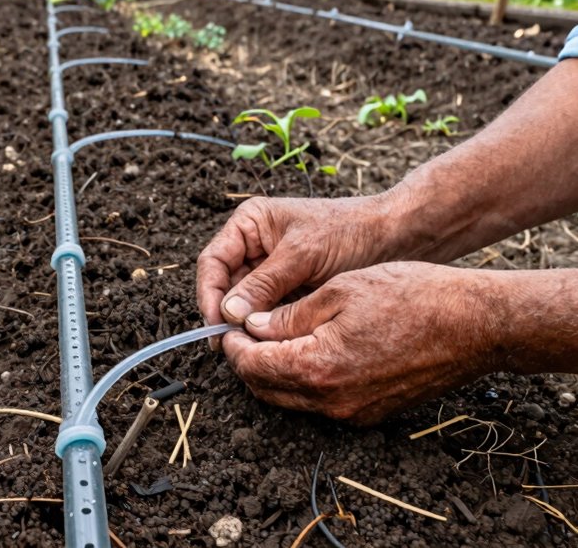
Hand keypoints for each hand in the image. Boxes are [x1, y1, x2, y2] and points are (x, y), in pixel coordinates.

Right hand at [196, 196, 397, 331]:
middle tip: (230, 343)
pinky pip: (265, 314)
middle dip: (225, 313)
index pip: (213, 262)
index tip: (217, 322)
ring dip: (244, 324)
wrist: (396, 238)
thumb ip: (264, 283)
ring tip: (249, 347)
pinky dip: (264, 329)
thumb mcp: (303, 254)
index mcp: (250, 225)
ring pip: (243, 304)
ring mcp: (270, 272)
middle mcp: (254, 247)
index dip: (209, 293)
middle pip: (223, 286)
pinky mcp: (287, 293)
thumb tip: (228, 313)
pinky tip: (267, 344)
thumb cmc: (350, 231)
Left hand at [223, 262, 505, 424]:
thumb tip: (252, 326)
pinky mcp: (369, 414)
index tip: (228, 323)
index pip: (250, 364)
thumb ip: (288, 315)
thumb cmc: (411, 296)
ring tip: (272, 337)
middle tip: (244, 330)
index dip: (232, 343)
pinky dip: (303, 380)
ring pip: (289, 399)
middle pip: (264, 388)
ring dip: (273, 371)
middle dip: (247, 360)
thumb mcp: (339, 290)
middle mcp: (330, 400)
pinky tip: (307, 350)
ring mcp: (351, 412)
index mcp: (317, 366)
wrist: (475, 324)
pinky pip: (319, 402)